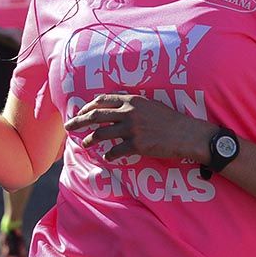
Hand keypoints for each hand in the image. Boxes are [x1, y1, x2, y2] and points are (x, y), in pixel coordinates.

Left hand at [64, 93, 214, 162]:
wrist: (185, 133)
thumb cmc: (170, 119)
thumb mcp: (151, 105)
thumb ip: (134, 105)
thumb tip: (117, 110)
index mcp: (133, 100)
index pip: (103, 100)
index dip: (89, 106)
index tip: (81, 111)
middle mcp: (129, 112)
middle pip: (96, 115)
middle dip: (79, 121)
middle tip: (69, 126)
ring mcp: (132, 129)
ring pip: (101, 134)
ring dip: (90, 140)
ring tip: (85, 143)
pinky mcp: (136, 145)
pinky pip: (115, 151)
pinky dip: (109, 155)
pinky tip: (108, 156)